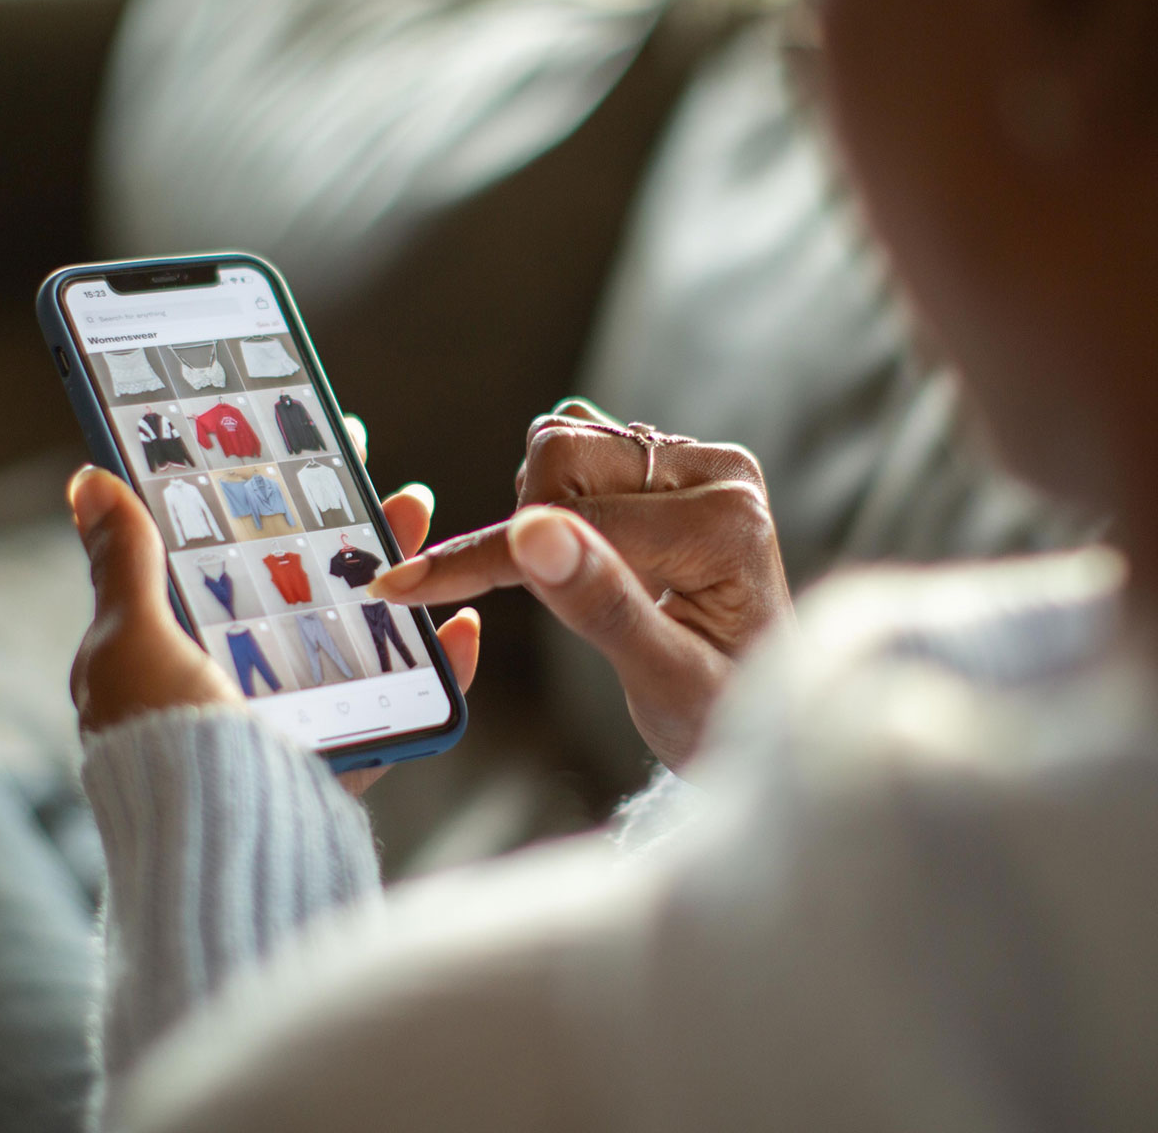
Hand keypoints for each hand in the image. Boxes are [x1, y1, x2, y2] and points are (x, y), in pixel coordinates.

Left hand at [68, 415, 480, 797]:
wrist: (218, 856)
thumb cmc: (162, 746)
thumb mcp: (131, 643)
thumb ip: (126, 565)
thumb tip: (90, 480)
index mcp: (172, 651)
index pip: (220, 554)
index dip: (259, 498)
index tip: (300, 447)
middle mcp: (230, 684)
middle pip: (300, 586)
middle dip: (343, 527)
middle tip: (379, 477)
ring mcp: (291, 722)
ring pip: (354, 631)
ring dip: (394, 571)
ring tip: (420, 515)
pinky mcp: (342, 762)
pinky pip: (400, 706)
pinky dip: (436, 667)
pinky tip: (461, 627)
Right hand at [368, 400, 789, 769]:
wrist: (753, 710)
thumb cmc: (719, 713)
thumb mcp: (665, 681)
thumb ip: (602, 607)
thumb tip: (531, 534)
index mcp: (728, 524)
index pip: (575, 522)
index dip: (485, 559)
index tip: (403, 586)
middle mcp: (720, 473)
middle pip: (562, 454)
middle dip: (526, 529)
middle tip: (555, 599)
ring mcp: (696, 461)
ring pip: (561, 444)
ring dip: (540, 514)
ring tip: (583, 586)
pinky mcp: (672, 463)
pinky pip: (575, 451)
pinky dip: (551, 504)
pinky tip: (584, 558)